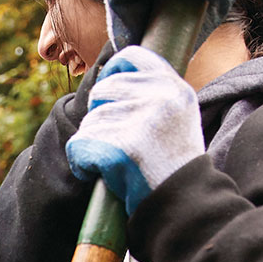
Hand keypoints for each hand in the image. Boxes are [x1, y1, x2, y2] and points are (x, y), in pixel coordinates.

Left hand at [65, 46, 202, 214]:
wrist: (183, 204)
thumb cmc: (173, 164)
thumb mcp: (177, 117)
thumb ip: (152, 94)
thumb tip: (110, 77)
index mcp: (174, 88)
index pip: (131, 57)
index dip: (111, 72)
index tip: (107, 93)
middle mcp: (160, 99)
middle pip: (102, 91)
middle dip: (99, 116)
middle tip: (115, 142)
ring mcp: (141, 122)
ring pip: (89, 121)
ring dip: (92, 143)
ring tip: (116, 163)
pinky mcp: (121, 148)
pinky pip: (79, 145)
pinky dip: (82, 163)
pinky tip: (100, 174)